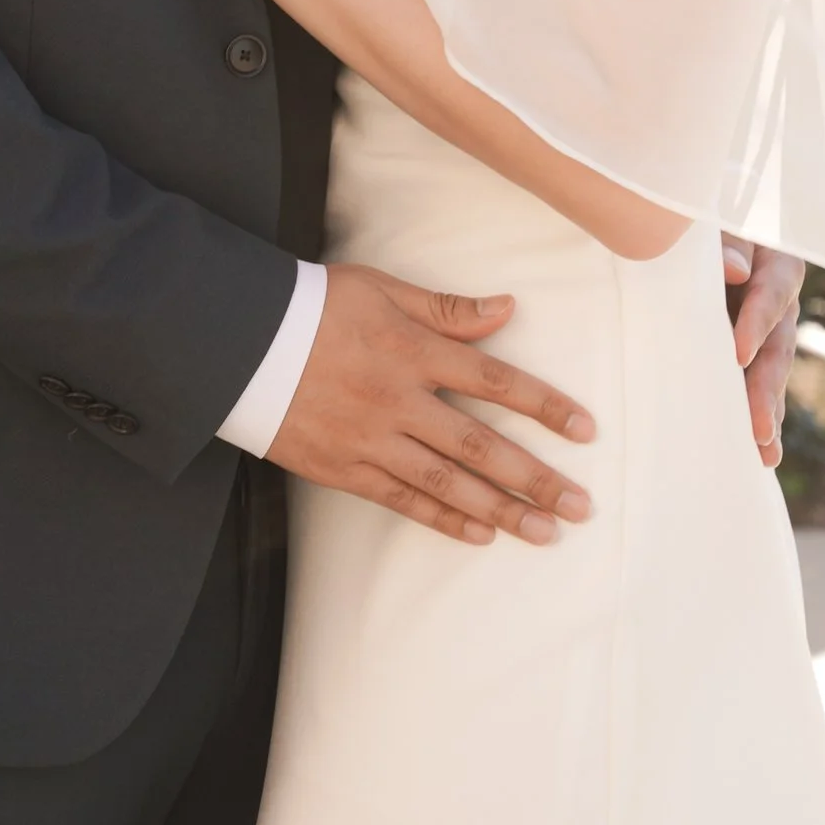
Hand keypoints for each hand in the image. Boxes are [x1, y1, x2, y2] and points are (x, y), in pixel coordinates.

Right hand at [269, 267, 595, 547]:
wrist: (238, 343)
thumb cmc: (312, 306)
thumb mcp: (381, 289)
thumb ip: (446, 307)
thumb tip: (507, 308)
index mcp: (414, 349)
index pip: (495, 381)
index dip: (544, 406)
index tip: (585, 430)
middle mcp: (399, 399)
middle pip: (481, 443)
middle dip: (536, 477)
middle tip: (580, 506)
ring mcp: (371, 438)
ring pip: (447, 481)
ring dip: (500, 510)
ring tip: (543, 532)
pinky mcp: (344, 467)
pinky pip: (401, 498)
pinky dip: (442, 519)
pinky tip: (478, 536)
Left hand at [723, 237, 803, 466]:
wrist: (693, 235)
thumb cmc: (705, 226)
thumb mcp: (715, 226)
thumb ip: (725, 245)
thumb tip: (735, 270)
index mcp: (778, 265)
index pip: (773, 294)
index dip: (757, 324)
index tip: (738, 355)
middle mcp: (781, 304)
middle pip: (778, 347)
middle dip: (766, 389)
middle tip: (757, 428)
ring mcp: (770, 332)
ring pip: (772, 375)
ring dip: (767, 413)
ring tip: (763, 451)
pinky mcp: (754, 353)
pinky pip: (759, 386)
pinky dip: (758, 416)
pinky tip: (757, 453)